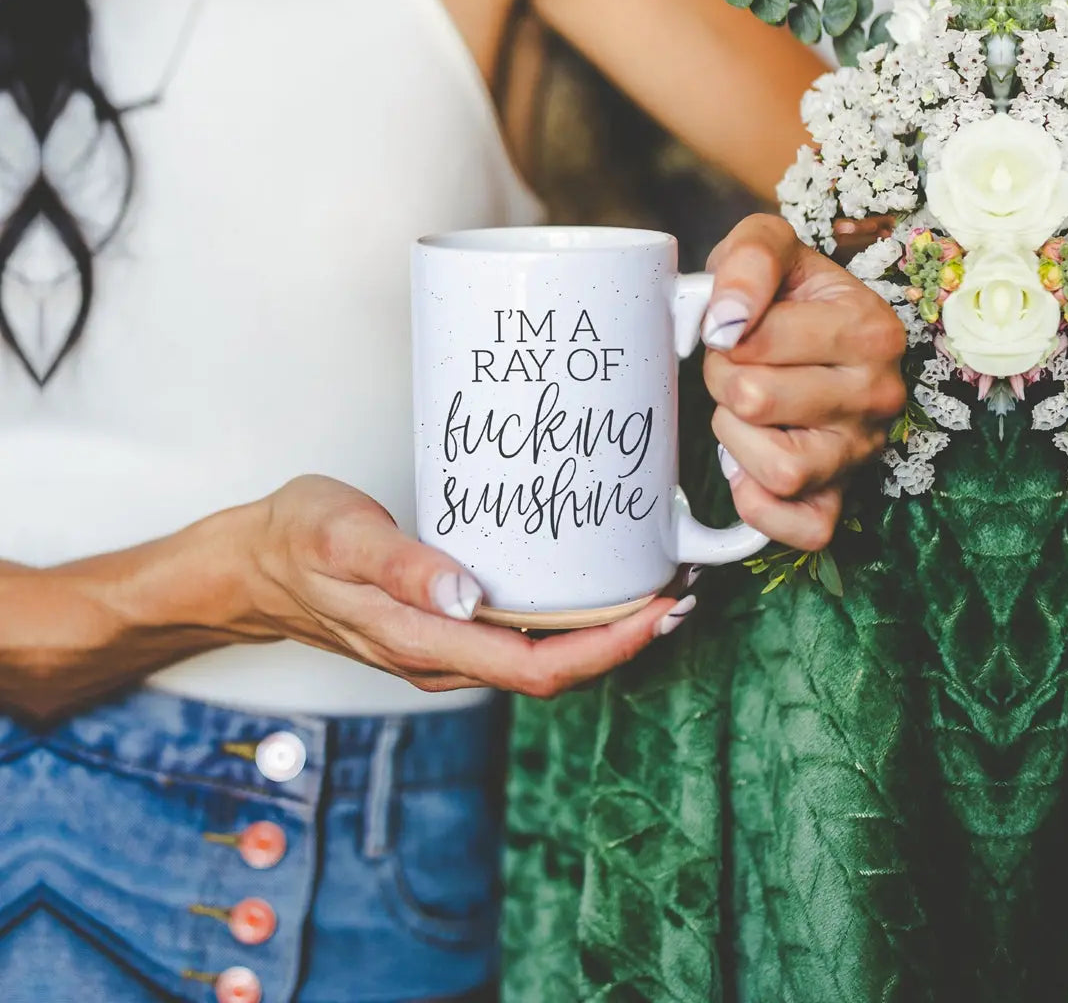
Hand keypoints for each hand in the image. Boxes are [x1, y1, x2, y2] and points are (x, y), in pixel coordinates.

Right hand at [230, 476, 686, 697]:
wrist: (249, 566)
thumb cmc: (294, 540)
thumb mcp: (339, 536)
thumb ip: (400, 566)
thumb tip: (464, 598)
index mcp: (422, 643)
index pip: (536, 668)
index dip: (608, 647)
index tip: (660, 609)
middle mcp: (439, 660)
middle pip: (550, 672)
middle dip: (622, 642)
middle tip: (677, 591)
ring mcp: (439, 652)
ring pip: (535, 661)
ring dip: (598, 634)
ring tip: (647, 586)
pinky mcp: (438, 632)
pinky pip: (514, 641)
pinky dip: (561, 622)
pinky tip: (581, 587)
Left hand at [700, 215, 906, 549]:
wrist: (809, 332)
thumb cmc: (786, 292)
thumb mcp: (769, 245)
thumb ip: (749, 259)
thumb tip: (726, 320)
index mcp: (871, 330)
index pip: (753, 341)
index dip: (723, 334)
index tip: (738, 327)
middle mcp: (879, 396)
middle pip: (755, 402)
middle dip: (723, 381)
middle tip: (738, 369)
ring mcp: (862, 454)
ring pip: (777, 470)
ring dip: (736, 439)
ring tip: (748, 412)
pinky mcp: (839, 500)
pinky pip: (800, 529)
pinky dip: (760, 506)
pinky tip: (749, 467)